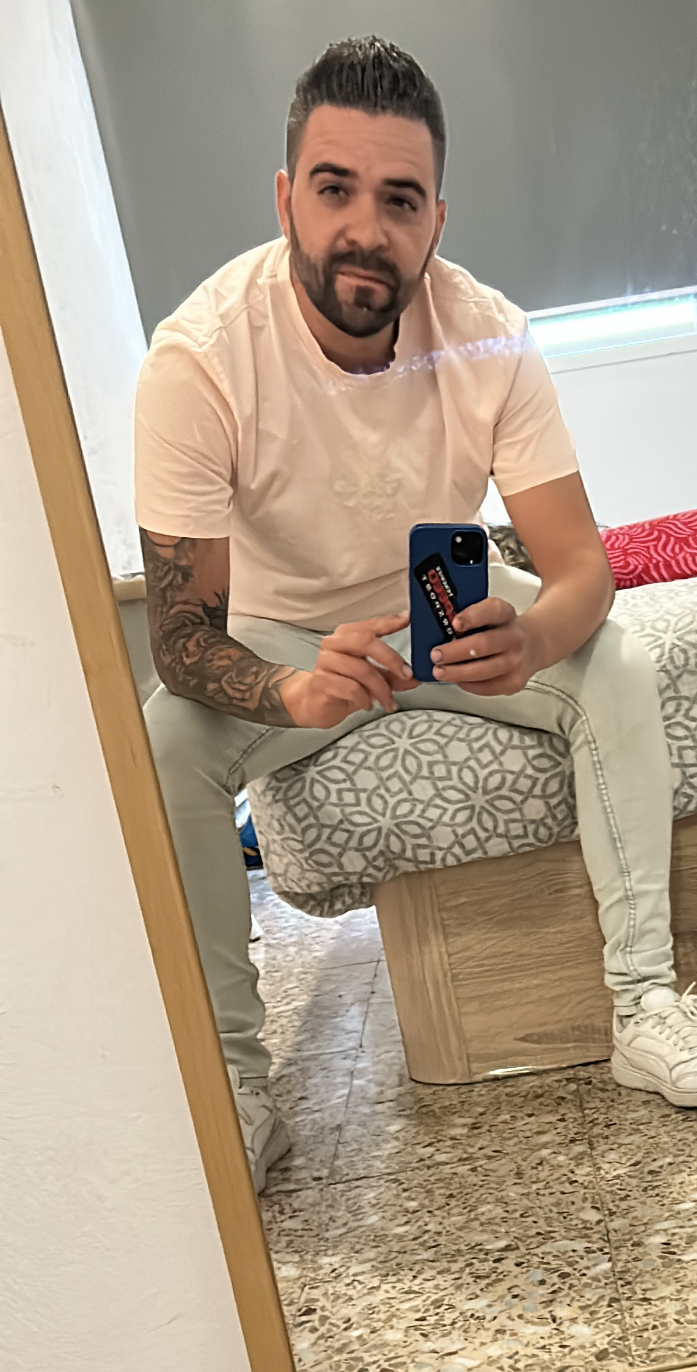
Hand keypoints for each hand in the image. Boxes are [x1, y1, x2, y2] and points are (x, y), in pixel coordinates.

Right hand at [280, 612, 418, 727]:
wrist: (314, 704)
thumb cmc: (343, 685)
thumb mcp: (372, 679)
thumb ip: (392, 676)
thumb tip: (415, 678)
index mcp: (346, 636)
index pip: (370, 625)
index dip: (389, 622)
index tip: (407, 619)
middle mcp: (334, 644)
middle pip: (365, 641)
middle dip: (391, 658)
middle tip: (407, 674)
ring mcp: (325, 662)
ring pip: (361, 670)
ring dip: (381, 689)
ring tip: (388, 702)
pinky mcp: (321, 682)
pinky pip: (351, 688)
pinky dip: (364, 698)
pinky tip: (367, 705)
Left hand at [430, 598, 543, 695]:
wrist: (534, 646)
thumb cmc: (503, 630)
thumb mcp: (491, 615)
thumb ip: (470, 618)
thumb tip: (438, 629)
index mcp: (506, 615)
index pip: (493, 610)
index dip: (472, 616)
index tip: (454, 623)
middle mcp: (515, 637)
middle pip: (484, 644)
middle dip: (455, 651)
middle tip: (436, 655)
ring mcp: (517, 661)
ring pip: (484, 670)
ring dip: (457, 672)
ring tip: (440, 672)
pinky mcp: (514, 682)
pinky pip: (487, 687)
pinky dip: (468, 684)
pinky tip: (457, 680)